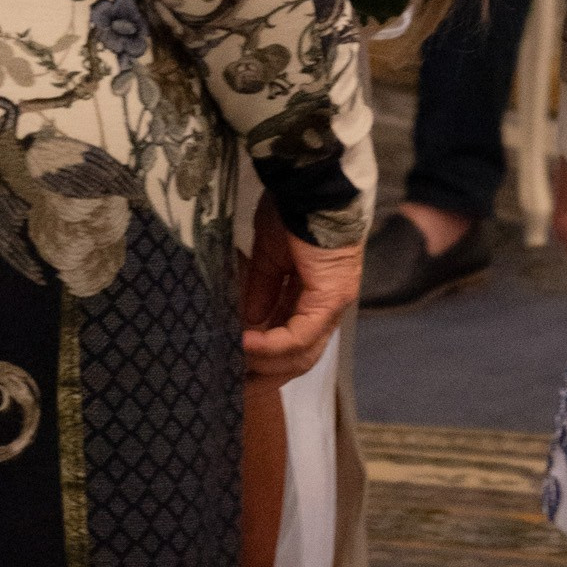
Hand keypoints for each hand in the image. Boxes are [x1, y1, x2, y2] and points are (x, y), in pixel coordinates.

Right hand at [240, 197, 362, 383]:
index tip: (234, 366)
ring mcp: (332, 305)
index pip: (292, 340)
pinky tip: (245, 344)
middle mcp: (328, 306)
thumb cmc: (293, 208)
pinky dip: (270, 345)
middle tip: (233, 385)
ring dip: (265, 364)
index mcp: (315, 293)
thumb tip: (249, 323)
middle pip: (300, 358)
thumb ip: (262, 288)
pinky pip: (298, 336)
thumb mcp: (270, 254)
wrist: (312, 181)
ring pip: (301, 354)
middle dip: (265, 374)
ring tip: (234, 363)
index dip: (263, 357)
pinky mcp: (330, 300)